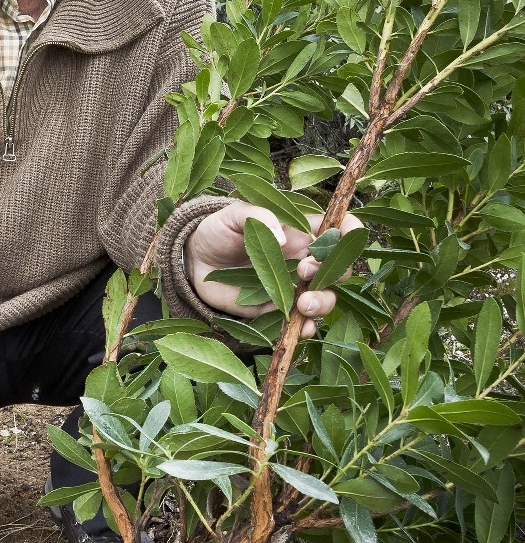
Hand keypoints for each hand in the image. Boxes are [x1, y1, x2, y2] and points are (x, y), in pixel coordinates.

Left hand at [184, 201, 363, 337]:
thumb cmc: (218, 231)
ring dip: (322, 302)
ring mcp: (292, 287)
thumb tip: (285, 239)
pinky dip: (307, 328)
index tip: (347, 234)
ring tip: (303, 303)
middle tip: (305, 270)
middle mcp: (302, 260)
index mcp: (298, 231)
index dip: (348, 231)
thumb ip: (259, 216)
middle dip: (333, 272)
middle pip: (337, 269)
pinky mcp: (277, 310)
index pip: (336, 229)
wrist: (195, 261)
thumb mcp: (234, 215)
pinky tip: (302, 327)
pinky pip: (301, 322)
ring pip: (325, 297)